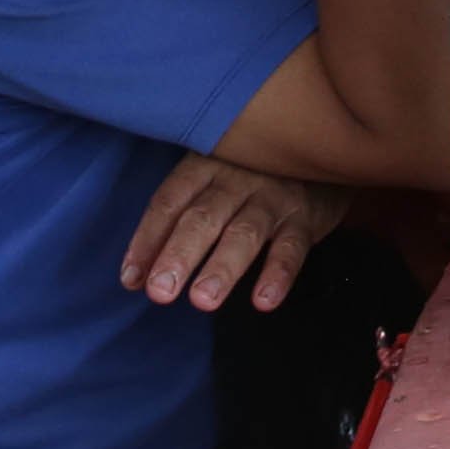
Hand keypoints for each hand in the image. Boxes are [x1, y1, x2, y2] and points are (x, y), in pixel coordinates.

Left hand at [123, 152, 334, 311]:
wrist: (317, 148)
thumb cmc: (249, 175)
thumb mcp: (211, 182)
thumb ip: (175, 224)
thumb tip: (133, 278)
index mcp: (204, 166)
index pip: (169, 202)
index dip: (147, 239)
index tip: (131, 278)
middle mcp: (235, 178)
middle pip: (203, 217)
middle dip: (180, 254)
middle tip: (161, 291)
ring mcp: (272, 197)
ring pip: (243, 233)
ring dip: (222, 267)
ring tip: (202, 300)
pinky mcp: (305, 217)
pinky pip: (291, 248)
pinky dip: (278, 274)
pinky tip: (263, 300)